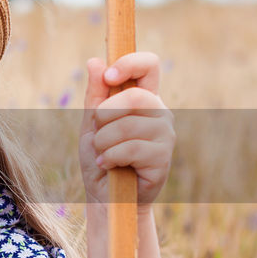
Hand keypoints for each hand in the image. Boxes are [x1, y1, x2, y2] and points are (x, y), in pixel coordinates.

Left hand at [79, 53, 174, 208]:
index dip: (130, 64)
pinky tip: (108, 165)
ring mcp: (165, 135)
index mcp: (144, 98)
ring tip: (102, 153)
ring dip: (103, 141)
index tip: (109, 76)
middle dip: (105, 115)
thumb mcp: (91, 123)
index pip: (149, 65)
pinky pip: (132, 148)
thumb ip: (95, 94)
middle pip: (136, 96)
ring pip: (129, 125)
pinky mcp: (163, 158)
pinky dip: (110, 157)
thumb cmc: (100, 157)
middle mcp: (159, 112)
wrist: (105, 196)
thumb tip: (95, 62)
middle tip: (98, 132)